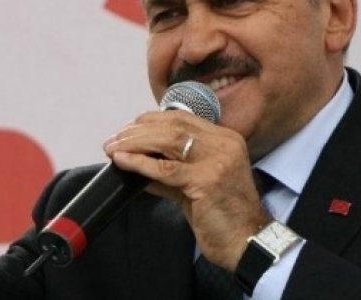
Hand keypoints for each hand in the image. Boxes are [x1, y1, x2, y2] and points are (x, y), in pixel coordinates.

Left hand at [103, 110, 269, 269]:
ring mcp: (217, 161)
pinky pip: (166, 169)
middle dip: (138, 130)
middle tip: (114, 139)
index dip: (150, 120)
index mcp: (225, 140)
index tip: (127, 129)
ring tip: (113, 148)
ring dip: (135, 142)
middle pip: (173, 125)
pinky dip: (140, 163)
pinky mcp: (207, 181)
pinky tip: (123, 161)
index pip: (182, 118)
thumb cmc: (225, 218)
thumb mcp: (195, 186)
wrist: (247, 243)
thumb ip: (170, 172)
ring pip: (168, 141)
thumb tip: (138, 164)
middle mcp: (224, 144)